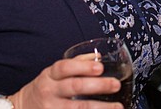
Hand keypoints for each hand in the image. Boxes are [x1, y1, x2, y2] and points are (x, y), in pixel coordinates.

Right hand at [9, 57, 124, 108]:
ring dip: (100, 108)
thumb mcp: (52, 74)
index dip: (82, 67)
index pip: (65, 67)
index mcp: (50, 76)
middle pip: (74, 87)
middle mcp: (49, 92)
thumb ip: (74, 64)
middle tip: (116, 85)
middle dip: (97, 86)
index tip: (100, 68)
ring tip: (118, 107)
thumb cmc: (43, 89)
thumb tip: (97, 57)